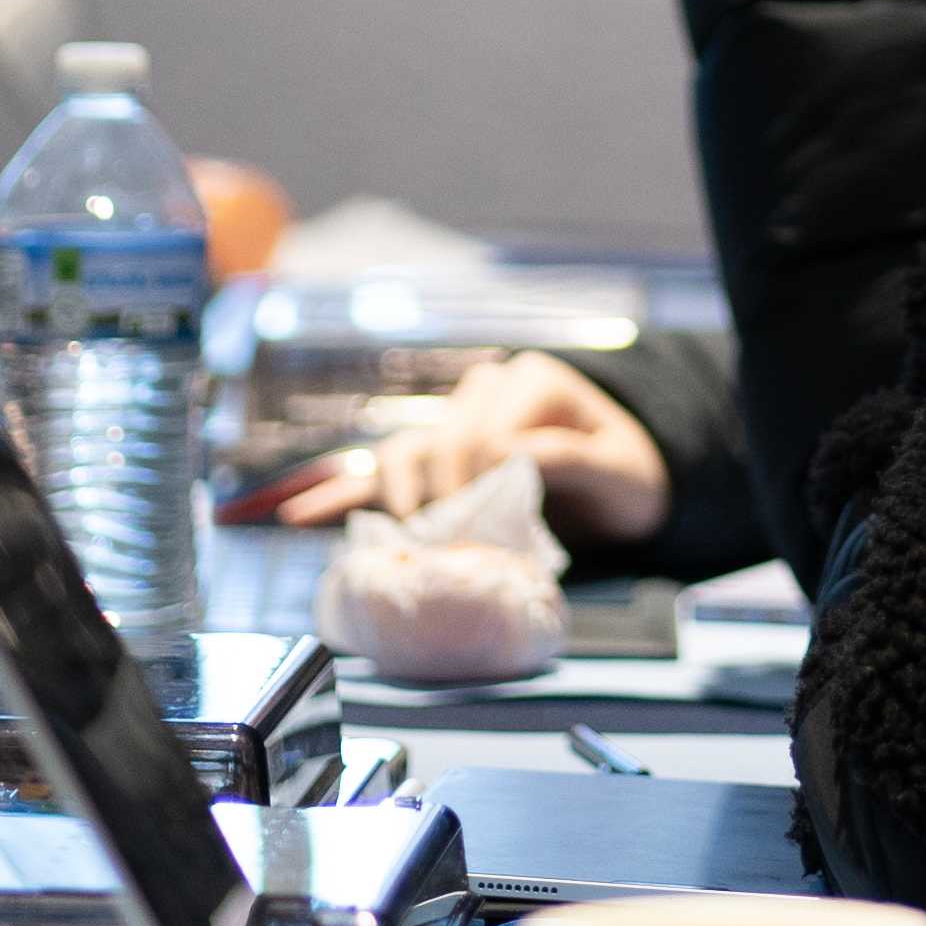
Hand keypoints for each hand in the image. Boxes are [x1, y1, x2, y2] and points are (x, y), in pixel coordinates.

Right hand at [270, 350, 671, 546]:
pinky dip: (341, 494)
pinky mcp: (434, 464)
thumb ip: (576, 457)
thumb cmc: (627, 475)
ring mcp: (453, 426)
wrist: (624, 485)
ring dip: (397, 495)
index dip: (484, 479)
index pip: (488, 429)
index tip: (491, 524)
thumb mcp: (622, 469)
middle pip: (440, 440)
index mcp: (532, 382)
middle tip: (453, 544)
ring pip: (404, 451)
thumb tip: (510, 455)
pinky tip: (298, 515)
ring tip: (412, 537)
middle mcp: (485, 394)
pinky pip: (381, 474)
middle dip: (443, 496)